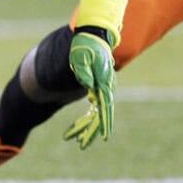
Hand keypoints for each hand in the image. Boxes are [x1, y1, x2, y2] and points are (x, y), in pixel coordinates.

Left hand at [62, 29, 114, 148]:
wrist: (91, 36)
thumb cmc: (84, 45)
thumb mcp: (80, 56)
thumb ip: (84, 70)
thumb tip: (88, 86)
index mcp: (104, 81)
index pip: (106, 106)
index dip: (105, 122)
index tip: (104, 136)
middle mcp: (105, 88)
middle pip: (100, 115)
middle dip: (91, 131)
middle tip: (81, 146)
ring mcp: (101, 89)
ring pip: (95, 115)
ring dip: (86, 128)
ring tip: (76, 142)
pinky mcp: (96, 89)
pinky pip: (92, 109)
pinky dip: (85, 119)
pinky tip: (76, 129)